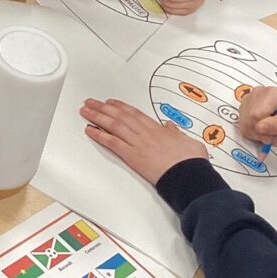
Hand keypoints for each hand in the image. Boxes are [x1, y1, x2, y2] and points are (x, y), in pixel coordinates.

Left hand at [81, 98, 207, 184]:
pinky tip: (89, 130)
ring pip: (113, 125)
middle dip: (103, 108)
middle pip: (120, 116)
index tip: (110, 102)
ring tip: (85, 112)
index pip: (134, 113)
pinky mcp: (132, 156)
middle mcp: (145, 133)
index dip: (120, 106)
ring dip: (97, 117)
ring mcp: (137, 143)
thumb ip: (177, 133)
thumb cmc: (191, 161)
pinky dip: (99, 135)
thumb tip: (171, 127)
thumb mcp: (189, 141)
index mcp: (157, 129)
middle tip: (91, 103)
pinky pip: (112, 142)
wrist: (189, 175)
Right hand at [238, 85, 276, 145]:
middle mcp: (256, 94)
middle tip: (276, 135)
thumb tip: (259, 128)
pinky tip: (265, 130)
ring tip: (273, 132)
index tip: (275, 135)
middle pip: (249, 120)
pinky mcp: (244, 109)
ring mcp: (248, 101)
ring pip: (245, 125)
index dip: (264, 129)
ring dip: (259, 135)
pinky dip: (254, 133)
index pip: (255, 115)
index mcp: (270, 93)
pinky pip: (243, 126)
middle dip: (262, 134)